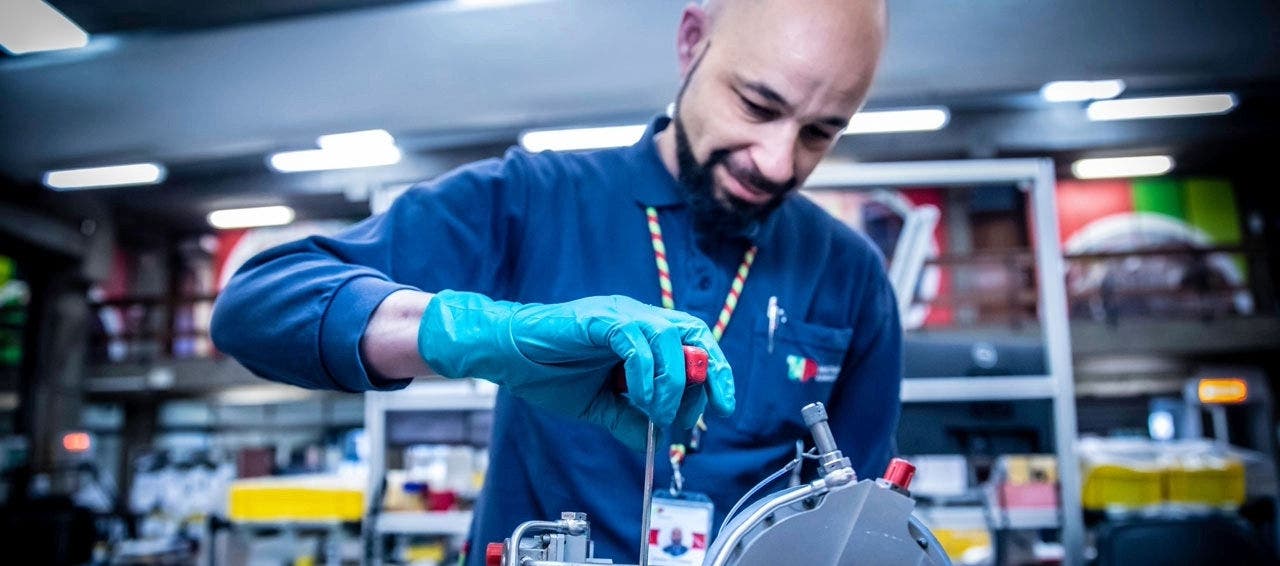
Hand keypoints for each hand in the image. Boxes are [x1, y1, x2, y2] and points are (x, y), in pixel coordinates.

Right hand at [417, 291, 734, 449]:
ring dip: (669, 384)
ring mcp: (619, 314)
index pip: (696, 343)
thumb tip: (661, 441)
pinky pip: (636, 341)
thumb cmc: (546, 371)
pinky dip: (643, 375)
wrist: (504, 356)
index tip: (723, 409)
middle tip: (695, 414)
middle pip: (694, 333)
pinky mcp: (599, 319)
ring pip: (670, 338)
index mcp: (641, 333)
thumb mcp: (599, 406)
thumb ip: (629, 420)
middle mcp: (637, 317)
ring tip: (652, 413)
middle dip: (706, 376)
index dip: (717, 374)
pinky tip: (632, 398)